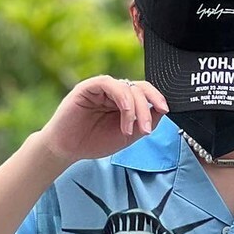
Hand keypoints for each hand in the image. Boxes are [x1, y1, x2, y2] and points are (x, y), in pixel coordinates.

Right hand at [39, 77, 168, 165]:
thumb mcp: (128, 135)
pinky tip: (125, 112)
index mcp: (124, 101)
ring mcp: (101, 89)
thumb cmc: (94, 142)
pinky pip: (109, 83)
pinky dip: (122, 97)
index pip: (145, 92)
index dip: (157, 98)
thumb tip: (162, 110)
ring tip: (129, 129)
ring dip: (135, 108)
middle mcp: (114, 92)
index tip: (165, 110)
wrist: (68, 149)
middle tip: (145, 130)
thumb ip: (145, 123)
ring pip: (127, 87)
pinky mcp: (88, 87)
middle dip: (147, 109)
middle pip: (139, 89)